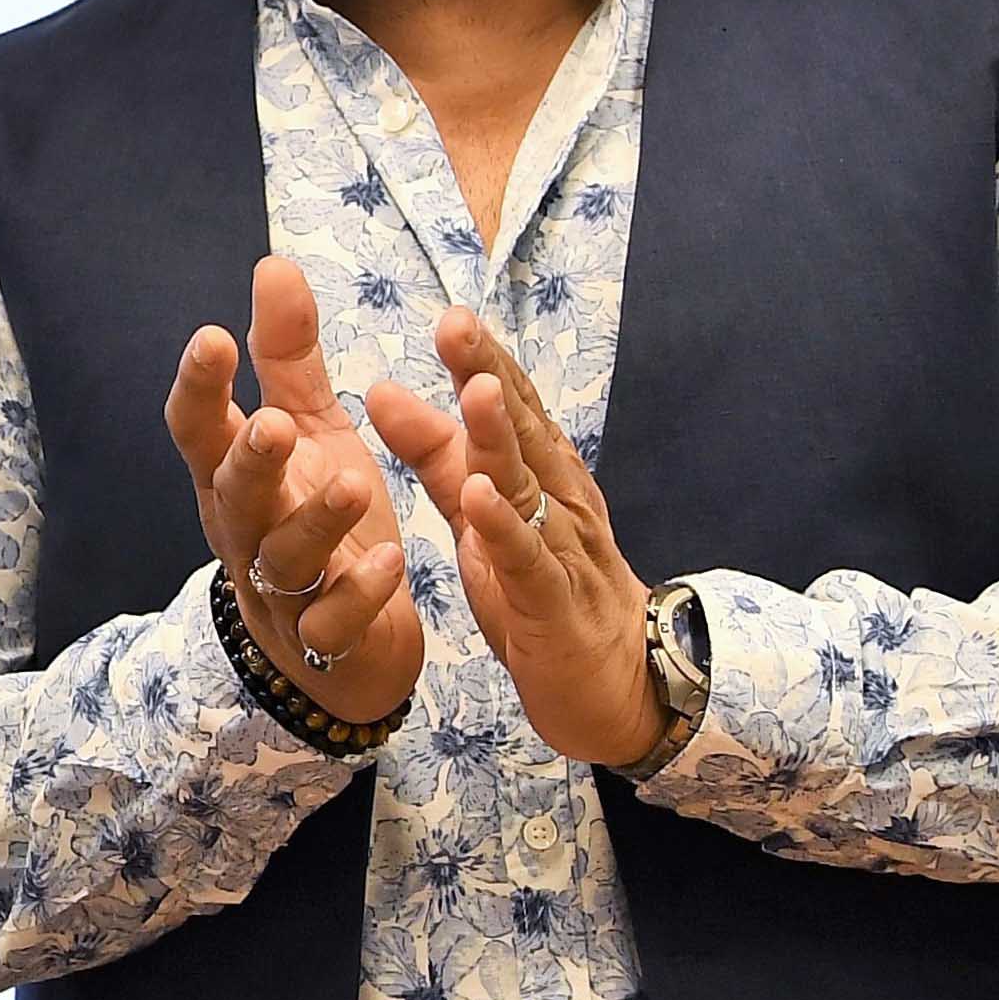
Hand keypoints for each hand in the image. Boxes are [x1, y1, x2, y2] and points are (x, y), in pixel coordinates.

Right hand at [164, 256, 418, 727]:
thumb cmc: (319, 518)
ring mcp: (282, 591)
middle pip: (234, 496)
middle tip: (272, 423)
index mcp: (235, 477)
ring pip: (285, 558)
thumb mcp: (310, 432)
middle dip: (250, 461)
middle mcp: (247, 532)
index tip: (209, 338)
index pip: (199, 431)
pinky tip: (391, 563)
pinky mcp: (325, 638)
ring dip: (315, 522)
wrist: (342, 645)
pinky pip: (334, 620)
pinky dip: (360, 593)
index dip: (198, 390)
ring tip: (351, 484)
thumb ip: (287, 357)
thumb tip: (274, 264)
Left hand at [367, 307, 664, 763]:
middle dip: (491, 375)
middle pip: (523, 430)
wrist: (616, 685)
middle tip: (457, 323)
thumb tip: (382, 391)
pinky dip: (506, 529)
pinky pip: (528, 561)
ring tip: (477, 389)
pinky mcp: (552, 605)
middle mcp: (559, 502)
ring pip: (530, 486)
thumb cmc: (543, 591)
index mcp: (541, 476)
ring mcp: (560, 551)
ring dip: (503, 438)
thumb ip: (437, 455)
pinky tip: (480, 497)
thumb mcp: (481, 516)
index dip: (481, 360)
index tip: (449, 314)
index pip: (511, 406)